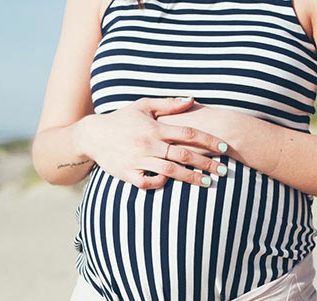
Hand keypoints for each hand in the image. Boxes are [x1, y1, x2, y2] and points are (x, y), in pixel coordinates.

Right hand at [73, 97, 229, 189]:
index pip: (188, 133)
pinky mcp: (128, 174)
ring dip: (191, 178)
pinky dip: (160, 184)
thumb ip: (169, 104)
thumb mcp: (144, 106)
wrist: (93, 135)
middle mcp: (148, 144)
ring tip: (207, 183)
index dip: (209, 140)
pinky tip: (171, 183)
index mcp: (155, 127)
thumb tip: (193, 100)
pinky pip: (148, 182)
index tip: (224, 148)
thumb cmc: (122, 119)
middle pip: (184, 154)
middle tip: (224, 171)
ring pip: (170, 170)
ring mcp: (138, 160)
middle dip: (206, 163)